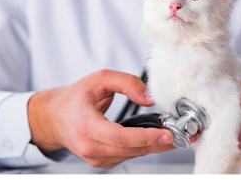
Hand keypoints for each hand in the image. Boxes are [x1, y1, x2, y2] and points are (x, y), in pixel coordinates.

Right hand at [28, 69, 175, 168]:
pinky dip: (143, 147)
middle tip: (184, 134)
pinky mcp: (101, 161)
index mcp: (86, 126)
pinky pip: (128, 155)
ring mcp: (96, 158)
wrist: (56, 118)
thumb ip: (126, 83)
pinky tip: (154, 137)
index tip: (167, 134)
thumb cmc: (75, 99)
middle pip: (132, 149)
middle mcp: (90, 147)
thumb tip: (149, 97)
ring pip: (133, 155)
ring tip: (174, 133)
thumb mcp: (99, 80)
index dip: (146, 138)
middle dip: (161, 142)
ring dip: (155, 145)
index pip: (120, 137)